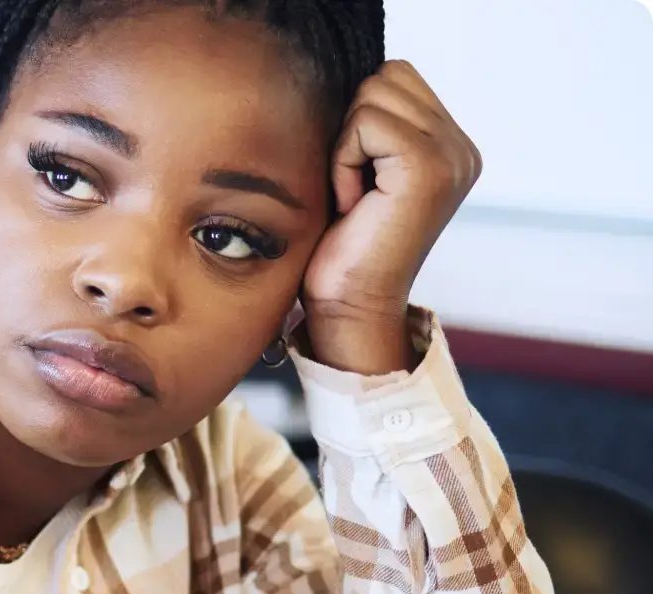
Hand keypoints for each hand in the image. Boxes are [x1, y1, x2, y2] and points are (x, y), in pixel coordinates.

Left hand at [301, 60, 480, 374]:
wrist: (349, 305)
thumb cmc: (342, 245)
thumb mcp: (360, 170)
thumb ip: (372, 124)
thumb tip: (351, 80)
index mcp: (451, 146)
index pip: (396, 76)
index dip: (358, 120)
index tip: (359, 178)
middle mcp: (462, 148)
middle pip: (386, 77)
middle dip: (353, 128)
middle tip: (356, 187)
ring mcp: (453, 156)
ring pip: (373, 95)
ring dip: (346, 146)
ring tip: (357, 195)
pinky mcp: (429, 167)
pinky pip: (365, 124)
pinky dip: (343, 162)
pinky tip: (354, 203)